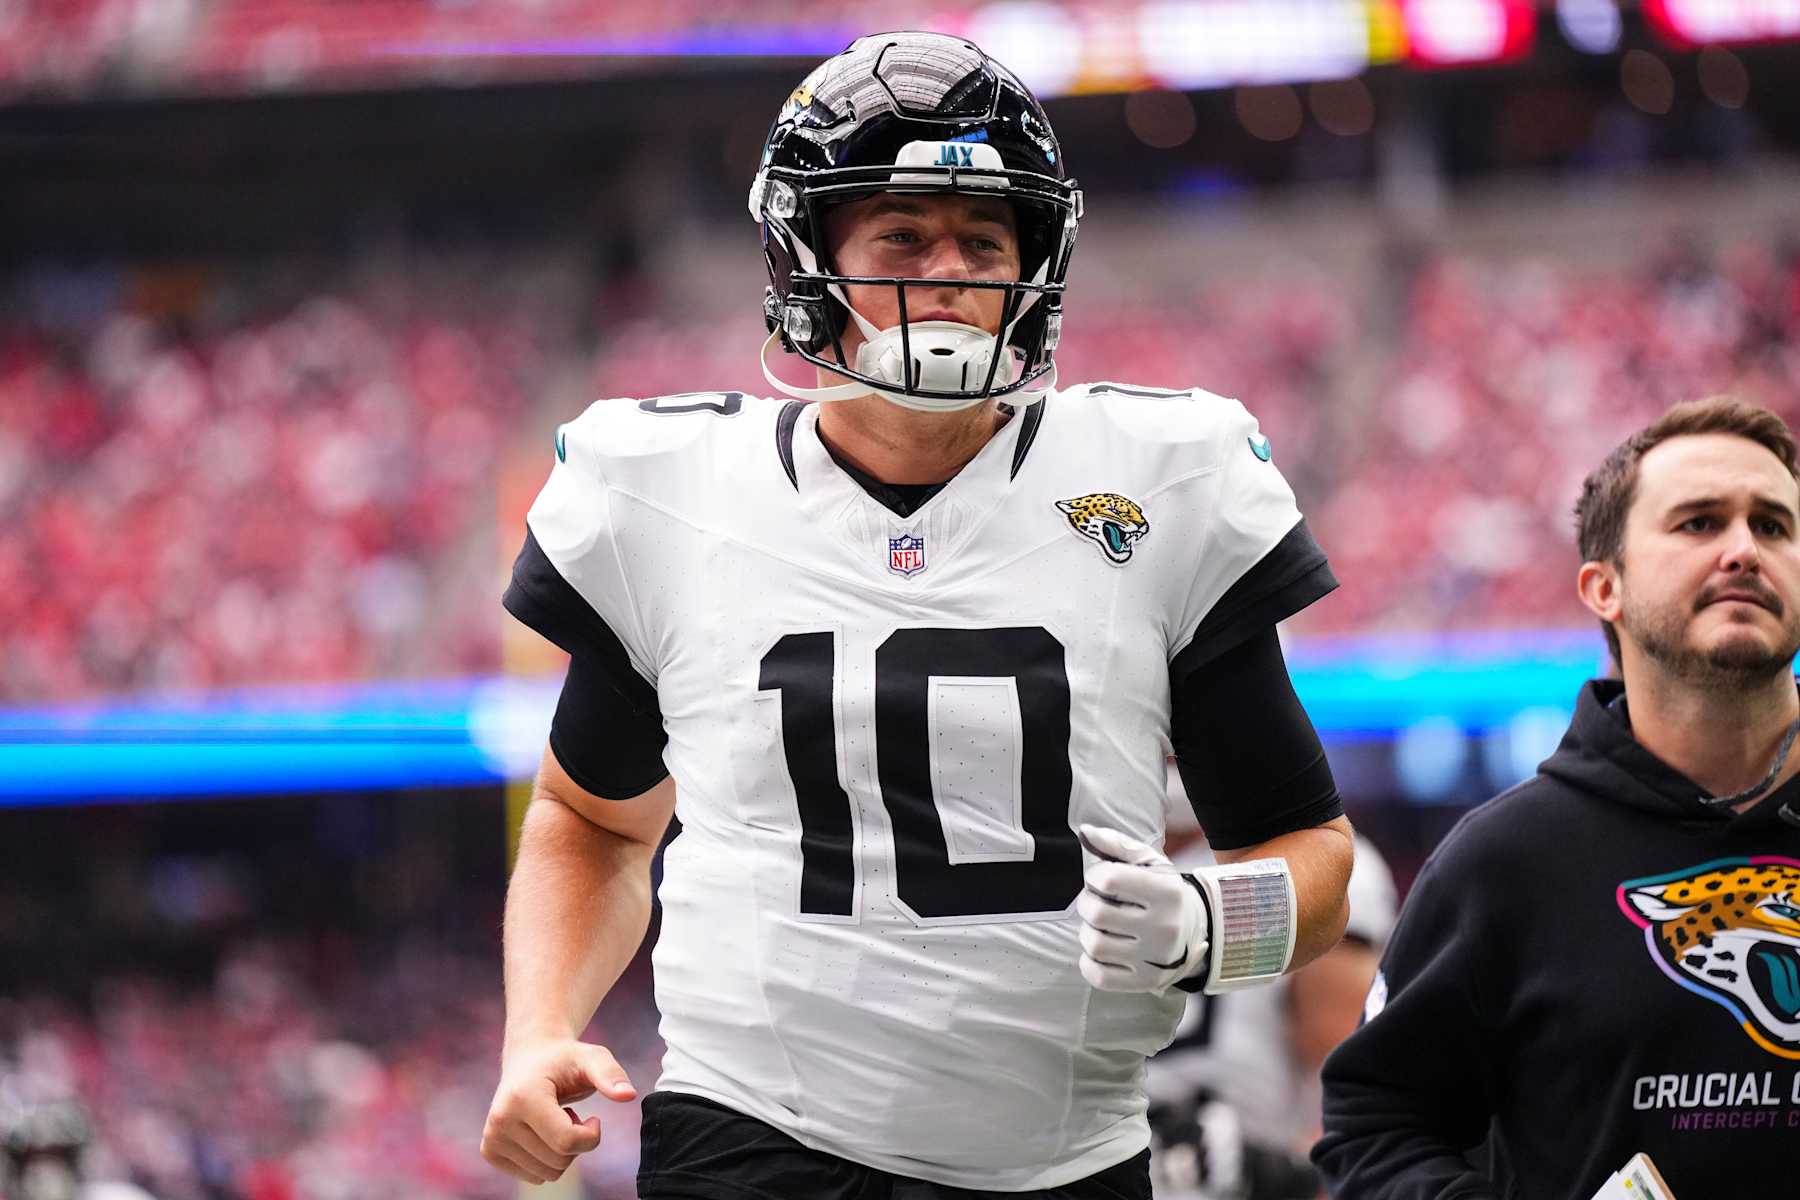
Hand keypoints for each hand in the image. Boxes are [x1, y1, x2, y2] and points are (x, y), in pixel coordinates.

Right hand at [480, 1038, 636, 1184]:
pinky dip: (546, 1160)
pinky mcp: (489, 1151)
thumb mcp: (592, 1058)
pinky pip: (534, 1177)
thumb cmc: (565, 1059)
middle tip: (569, 1114)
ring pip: (547, 1174)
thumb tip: (629, 1095)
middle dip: (576, 1142)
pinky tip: (541, 1131)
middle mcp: (500, 1119)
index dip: (591, 1135)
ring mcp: (492, 1137)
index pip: (566, 1141)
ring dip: (561, 1151)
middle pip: (558, 1161)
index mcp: (522, 1097)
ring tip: (554, 1120)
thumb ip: (610, 1075)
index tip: (593, 1117)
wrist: (529, 1059)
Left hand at [1076, 823, 1208, 992]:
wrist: (1196, 931)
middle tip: (1098, 902)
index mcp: (1167, 893)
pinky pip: (1099, 976)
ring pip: (1095, 945)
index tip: (1101, 879)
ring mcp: (1155, 959)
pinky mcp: (1145, 982)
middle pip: (1098, 913)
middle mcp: (1164, 927)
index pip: (1109, 879)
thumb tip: (1085, 832)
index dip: (1095, 876)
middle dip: (1087, 903)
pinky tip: (1102, 949)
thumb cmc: (1163, 893)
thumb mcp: (1150, 863)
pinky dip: (1090, 962)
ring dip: (1088, 932)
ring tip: (1101, 926)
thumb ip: (1117, 844)